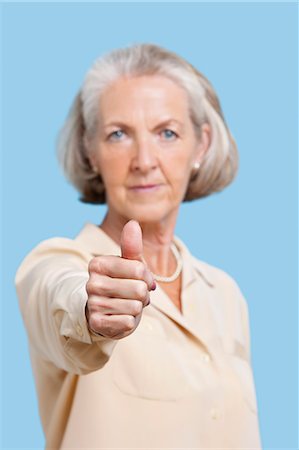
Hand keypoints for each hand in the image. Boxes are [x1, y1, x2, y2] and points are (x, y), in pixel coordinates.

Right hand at [85, 220, 154, 338]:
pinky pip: (128, 322)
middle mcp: (91, 283)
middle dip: (143, 295)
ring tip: (126, 306)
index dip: (147, 277)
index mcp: (98, 264)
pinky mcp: (97, 323)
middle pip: (139, 289)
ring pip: (135, 307)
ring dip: (137, 309)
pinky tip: (120, 318)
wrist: (105, 313)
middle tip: (133, 296)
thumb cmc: (121, 284)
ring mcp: (93, 304)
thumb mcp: (128, 265)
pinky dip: (130, 322)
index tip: (140, 280)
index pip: (139, 268)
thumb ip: (131, 246)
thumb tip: (132, 223)